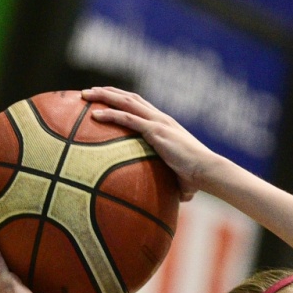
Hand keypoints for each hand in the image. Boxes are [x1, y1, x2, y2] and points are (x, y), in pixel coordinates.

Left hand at [81, 86, 217, 200]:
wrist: (208, 171)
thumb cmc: (196, 177)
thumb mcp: (177, 175)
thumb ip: (168, 182)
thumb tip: (169, 201)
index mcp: (165, 124)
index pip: (140, 104)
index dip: (122, 98)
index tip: (104, 97)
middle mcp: (161, 118)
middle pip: (130, 97)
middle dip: (108, 91)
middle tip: (88, 91)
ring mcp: (158, 123)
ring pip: (126, 102)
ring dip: (104, 96)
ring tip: (85, 94)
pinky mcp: (156, 131)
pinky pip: (128, 119)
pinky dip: (111, 114)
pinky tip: (94, 115)